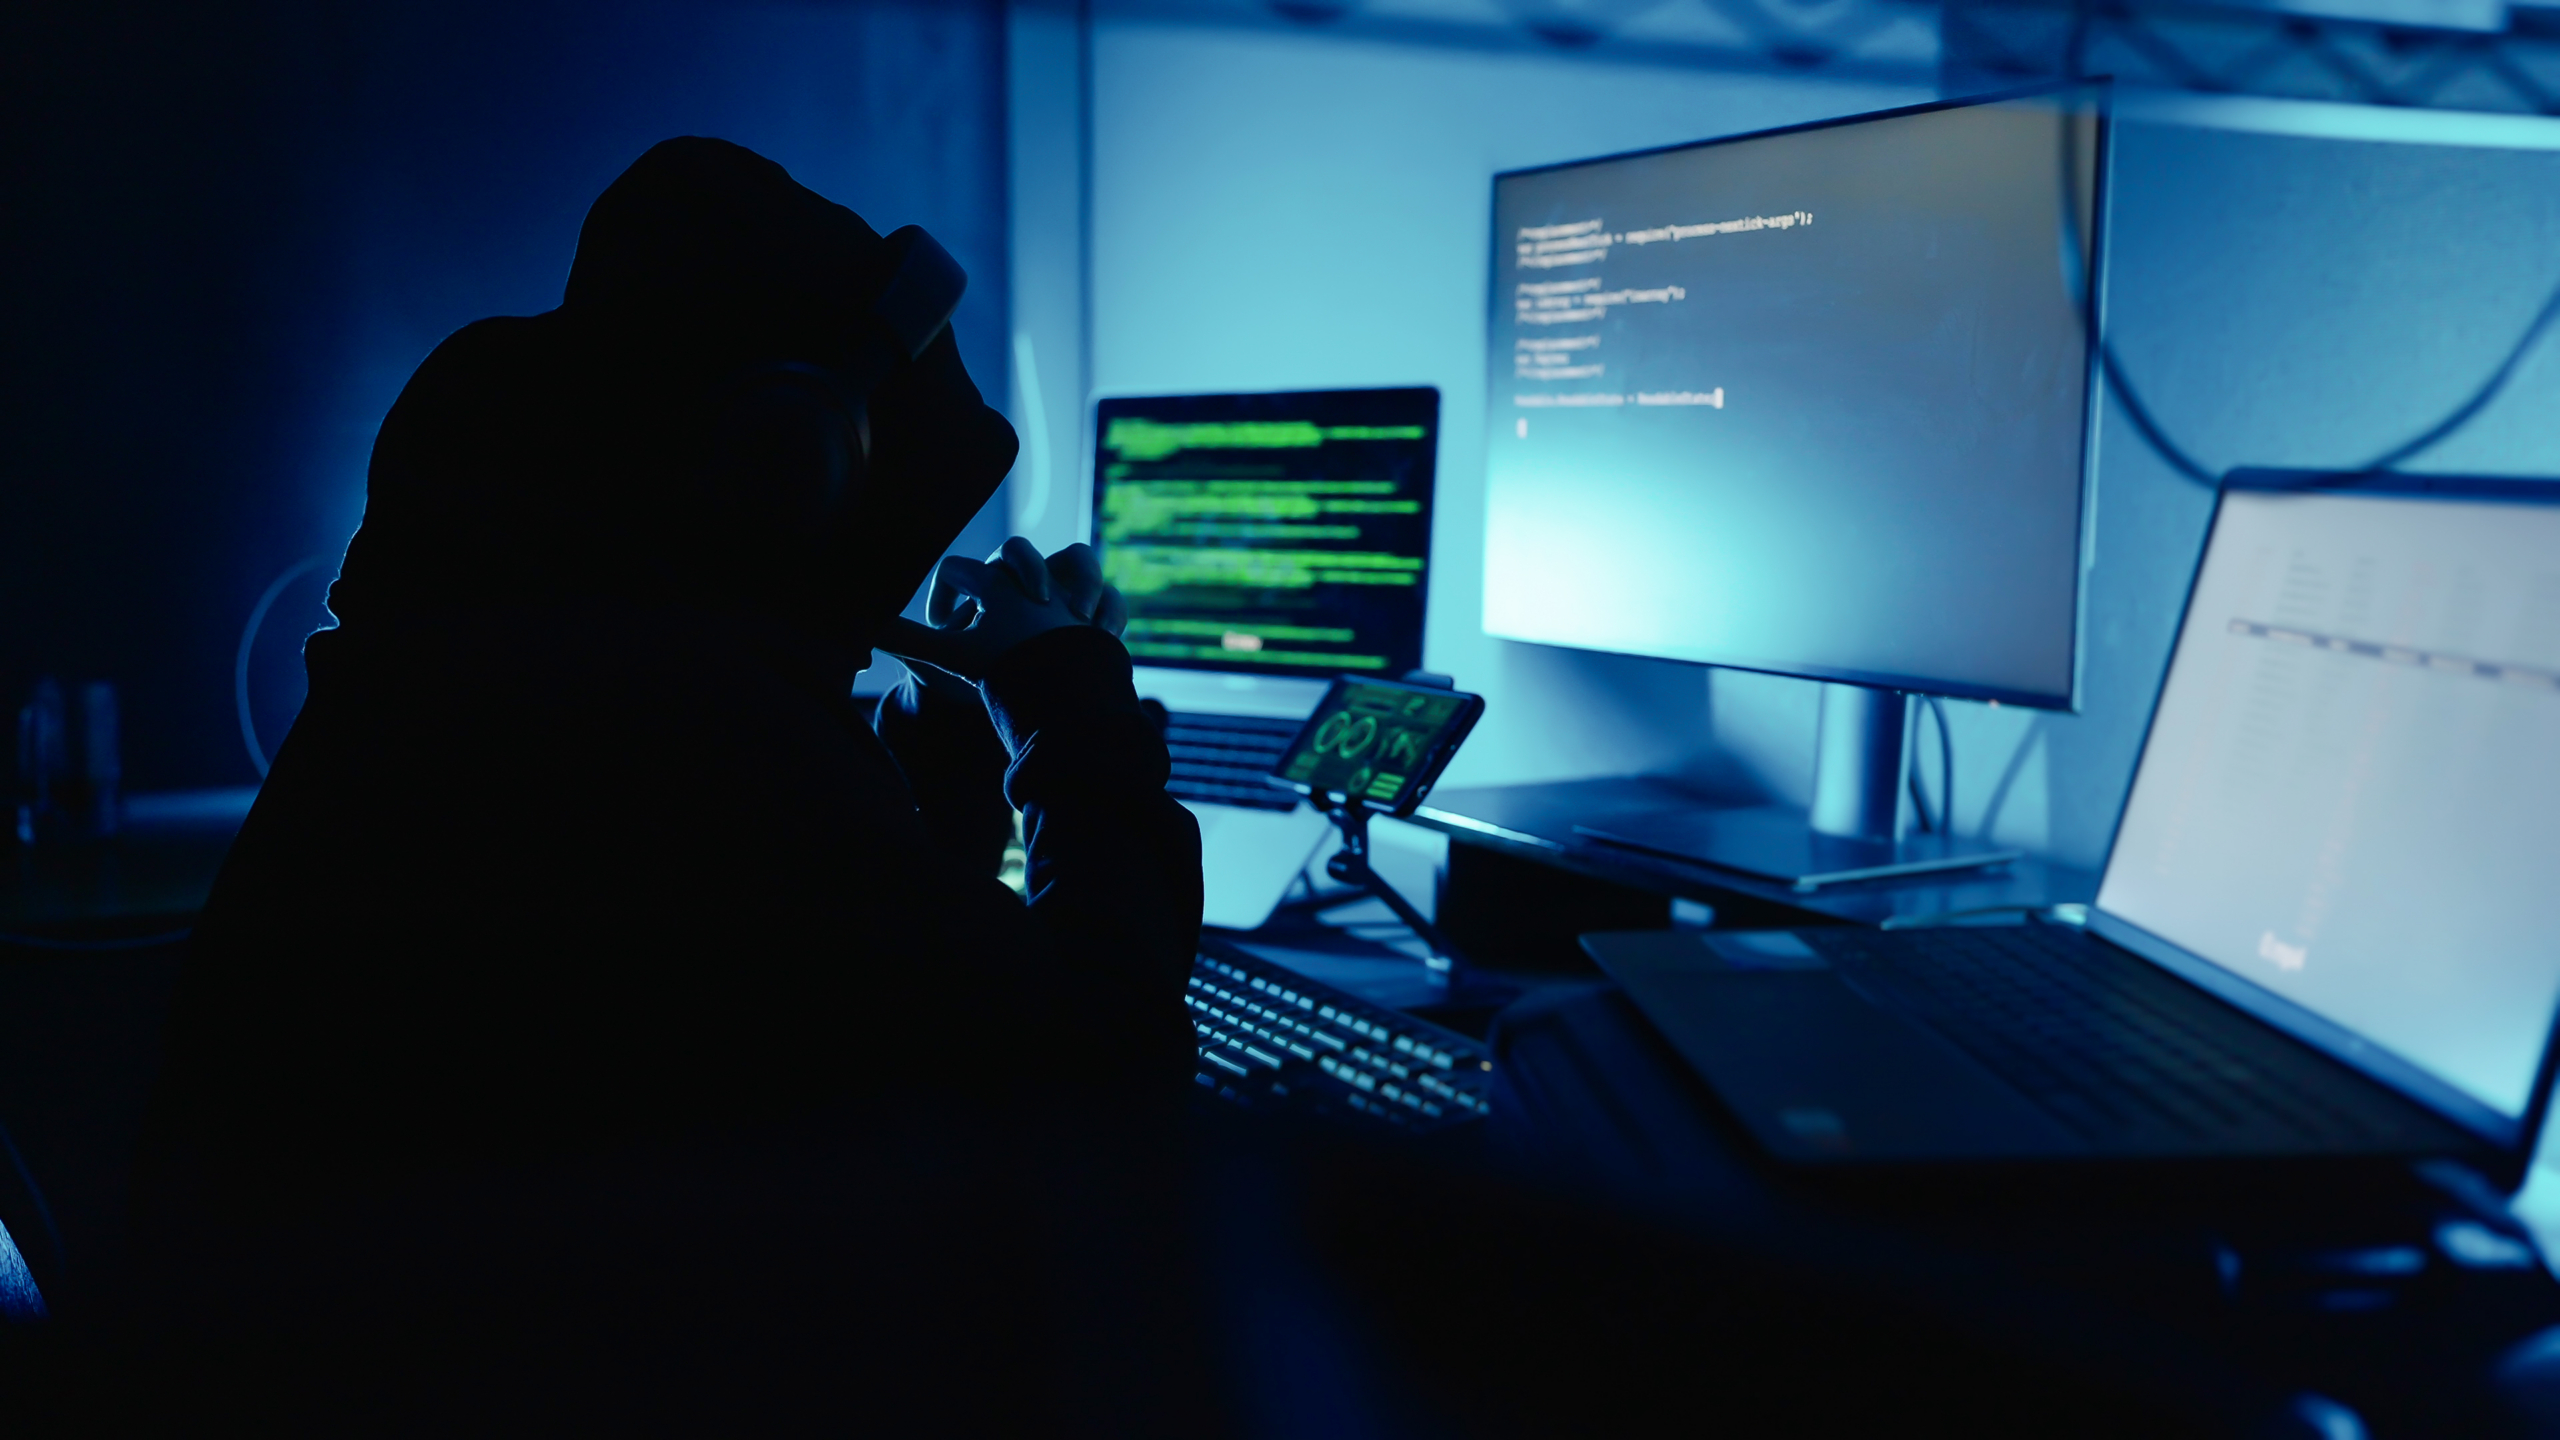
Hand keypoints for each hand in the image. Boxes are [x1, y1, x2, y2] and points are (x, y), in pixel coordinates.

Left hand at [907, 537, 1126, 680]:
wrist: (1033, 697)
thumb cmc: (988, 674)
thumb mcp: (943, 660)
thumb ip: (909, 641)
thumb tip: (865, 632)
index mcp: (983, 585)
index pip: (962, 569)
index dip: (959, 590)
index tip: (958, 628)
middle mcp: (1023, 580)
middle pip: (1020, 549)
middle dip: (1028, 568)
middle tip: (1036, 600)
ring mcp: (1064, 591)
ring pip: (1078, 558)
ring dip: (1083, 580)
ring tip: (1079, 615)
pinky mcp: (1096, 613)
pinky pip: (1112, 598)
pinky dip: (1111, 614)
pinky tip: (1103, 637)